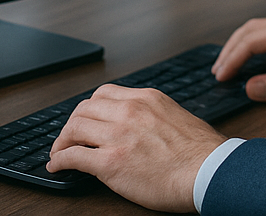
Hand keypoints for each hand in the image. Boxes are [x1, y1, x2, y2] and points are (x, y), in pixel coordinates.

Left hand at [46, 84, 226, 211]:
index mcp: (146, 98)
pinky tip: (57, 166)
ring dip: (62, 141)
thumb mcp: (176, 115)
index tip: (85, 119)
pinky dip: (59, 161)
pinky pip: (73, 156)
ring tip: (59, 152)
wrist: (209, 171)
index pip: (104, 94)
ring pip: (74, 128)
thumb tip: (142, 125)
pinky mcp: (111, 163)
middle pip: (84, 108)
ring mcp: (118, 136)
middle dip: (72, 123)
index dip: (89, 108)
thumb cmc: (201, 151)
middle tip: (68, 137)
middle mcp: (129, 111)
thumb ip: (154, 115)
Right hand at [212, 12, 265, 101]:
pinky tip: (251, 56)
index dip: (232, 60)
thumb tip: (251, 88)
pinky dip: (253, 43)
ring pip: (258, 28)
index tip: (220, 77)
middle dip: (229, 50)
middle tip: (217, 72)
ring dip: (240, 45)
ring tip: (227, 65)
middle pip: (249, 30)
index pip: (251, 41)